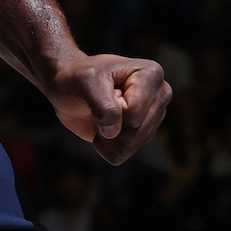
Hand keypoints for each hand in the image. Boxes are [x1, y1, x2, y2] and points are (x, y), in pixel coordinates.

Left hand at [47, 53, 171, 164]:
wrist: (70, 87)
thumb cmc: (78, 76)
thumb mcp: (85, 81)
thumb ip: (102, 105)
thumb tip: (113, 132)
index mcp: (152, 75)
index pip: (134, 113)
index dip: (111, 108)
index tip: (102, 89)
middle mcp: (160, 96)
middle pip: (135, 133)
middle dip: (109, 125)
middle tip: (99, 104)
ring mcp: (153, 117)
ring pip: (129, 147)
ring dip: (106, 136)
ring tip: (101, 113)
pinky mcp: (142, 135)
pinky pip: (122, 156)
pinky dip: (105, 146)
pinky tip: (102, 125)